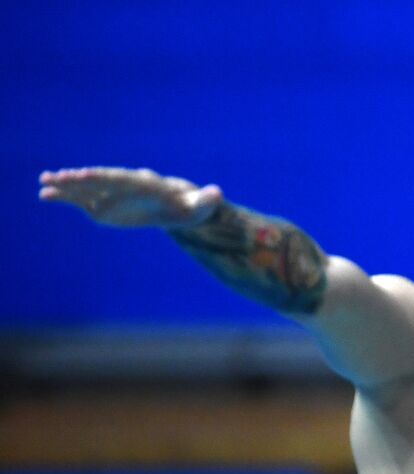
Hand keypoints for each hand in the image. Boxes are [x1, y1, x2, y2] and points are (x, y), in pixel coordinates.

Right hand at [38, 167, 223, 228]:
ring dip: (66, 185)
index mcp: (144, 184)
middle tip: (58, 176)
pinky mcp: (102, 204)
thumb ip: (205, 199)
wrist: (177, 206)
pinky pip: (80, 200)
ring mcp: (111, 194)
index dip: (105, 178)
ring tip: (44, 182)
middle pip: (101, 181)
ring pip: (87, 188)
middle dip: (81, 179)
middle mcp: (124, 185)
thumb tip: (217, 193)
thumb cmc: (189, 206)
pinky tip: (43, 194)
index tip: (87, 175)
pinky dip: (63, 197)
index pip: (123, 179)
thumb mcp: (199, 206)